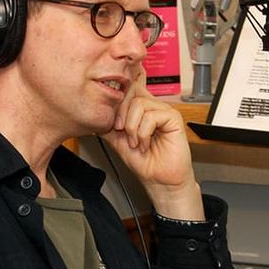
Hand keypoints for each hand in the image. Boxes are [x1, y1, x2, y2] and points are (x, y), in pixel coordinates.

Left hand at [101, 69, 202, 219]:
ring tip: (135, 143)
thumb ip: (108, 125)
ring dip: (132, 128)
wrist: (158, 180)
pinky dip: (143, 133)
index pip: (128, 88)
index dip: (118, 98)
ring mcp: (164, 111)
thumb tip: (94, 113)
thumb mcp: (117, 140)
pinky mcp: (174, 118)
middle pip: (131, 92)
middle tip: (121, 132)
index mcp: (142, 109)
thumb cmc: (144, 162)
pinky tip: (145, 145)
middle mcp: (153, 107)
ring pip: (139, 104)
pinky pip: (152, 116)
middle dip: (120, 115)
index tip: (114, 120)